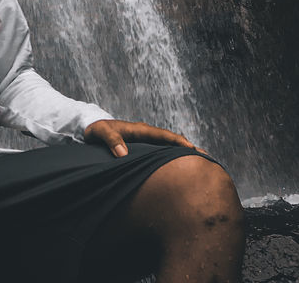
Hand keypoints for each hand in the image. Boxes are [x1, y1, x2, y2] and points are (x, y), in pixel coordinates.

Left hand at [84, 118, 202, 157]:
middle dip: (188, 148)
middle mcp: (146, 135)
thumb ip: (111, 140)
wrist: (91, 129)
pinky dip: (172, 158)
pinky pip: (160, 153)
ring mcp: (145, 142)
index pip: (163, 135)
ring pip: (168, 148)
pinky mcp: (143, 150)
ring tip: (200, 164)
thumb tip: (123, 154)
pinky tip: (179, 169)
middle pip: (171, 141)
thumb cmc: (96, 130)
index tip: (191, 150)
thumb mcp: (100, 132)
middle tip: (207, 158)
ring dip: (182, 154)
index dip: (177, 142)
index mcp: (139, 130)